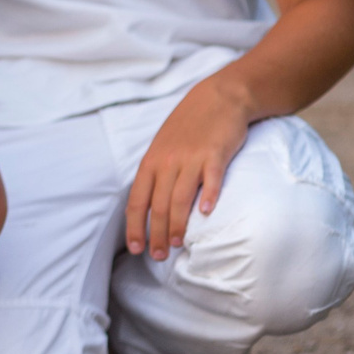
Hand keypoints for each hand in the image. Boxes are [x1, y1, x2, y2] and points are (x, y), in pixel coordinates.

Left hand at [125, 84, 250, 259]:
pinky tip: (207, 213)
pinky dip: (208, 195)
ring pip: (180, 196)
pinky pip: (210, 178)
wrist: (218, 97)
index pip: (137, 200)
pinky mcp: (215, 153)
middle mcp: (167, 161)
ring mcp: (191, 157)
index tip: (136, 247)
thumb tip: (147, 205)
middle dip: (156, 233)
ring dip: (178, 223)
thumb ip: (155, 174)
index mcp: (151, 162)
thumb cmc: (188, 127)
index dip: (135, 225)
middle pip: (158, 204)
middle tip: (159, 256)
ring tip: (178, 244)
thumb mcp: (162, 147)